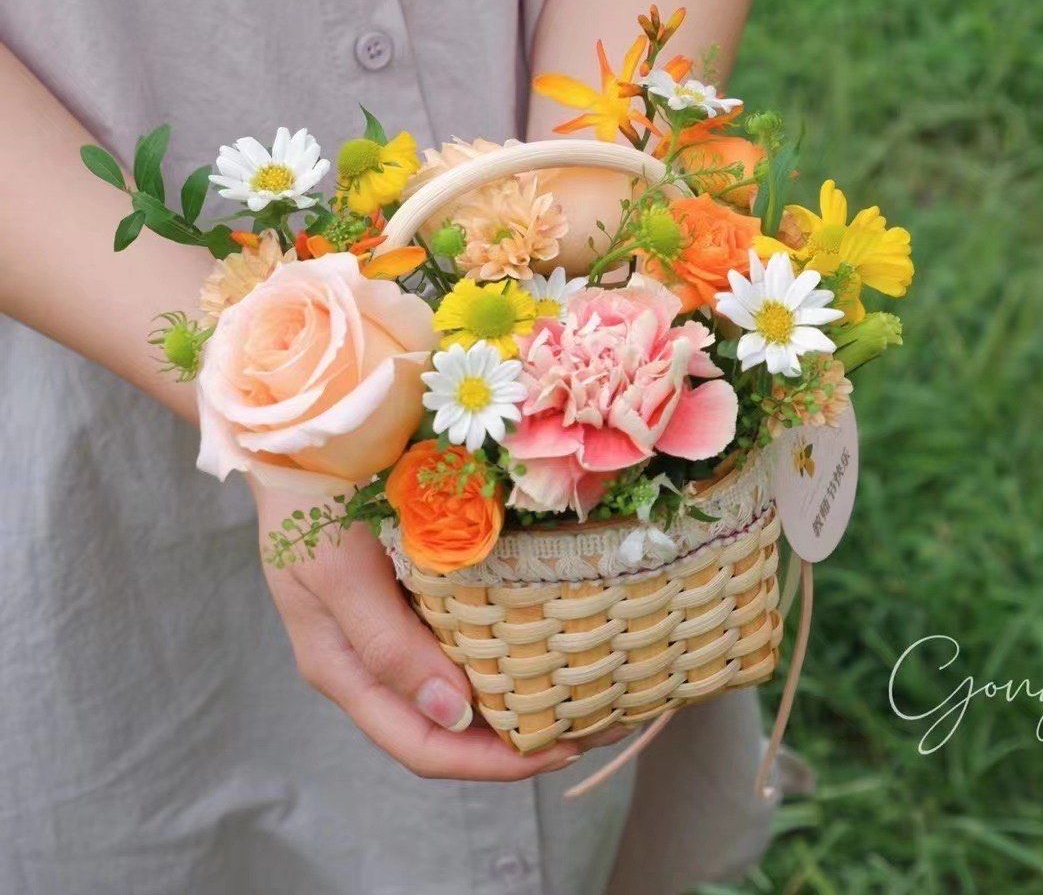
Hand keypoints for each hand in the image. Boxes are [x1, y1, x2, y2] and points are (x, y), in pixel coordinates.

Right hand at [253, 480, 583, 779]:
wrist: (293, 427)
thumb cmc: (306, 499)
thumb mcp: (337, 573)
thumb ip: (387, 646)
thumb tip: (451, 715)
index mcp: (345, 670)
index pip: (423, 748)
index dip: (492, 764)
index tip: (562, 751)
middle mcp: (374, 660)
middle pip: (452, 730)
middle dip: (523, 740)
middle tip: (600, 723)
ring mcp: (396, 625)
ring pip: (467, 688)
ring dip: (526, 698)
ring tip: (593, 692)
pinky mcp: (417, 590)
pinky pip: (471, 637)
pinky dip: (515, 649)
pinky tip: (558, 637)